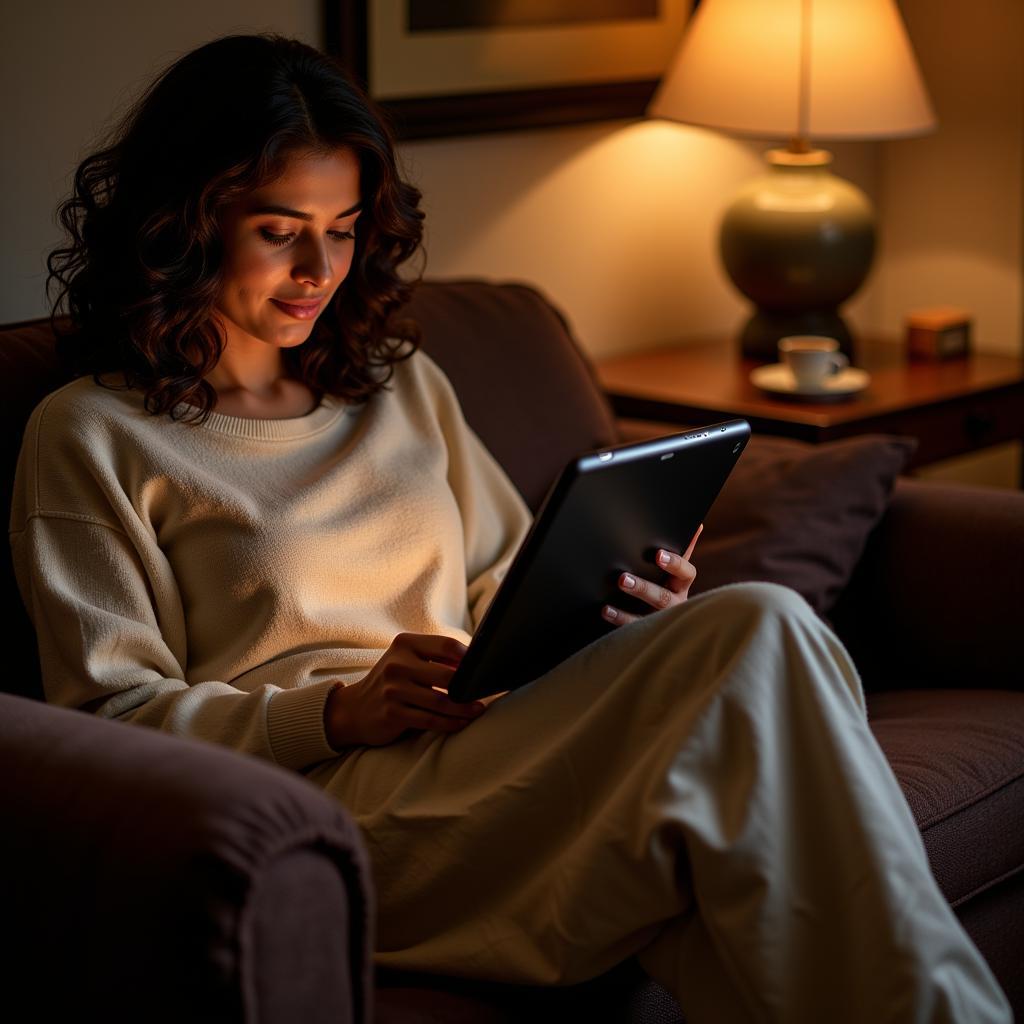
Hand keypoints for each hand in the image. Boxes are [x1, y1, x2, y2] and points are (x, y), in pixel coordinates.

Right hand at [323, 632, 485, 748]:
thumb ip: (436, 658)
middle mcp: (397, 664)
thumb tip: (475, 664)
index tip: (483, 667)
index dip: (468, 657)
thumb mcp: (407, 660)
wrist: (353, 709)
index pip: (446, 645)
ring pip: (440, 701)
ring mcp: (393, 689)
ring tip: (478, 710)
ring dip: (464, 708)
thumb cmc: (392, 682)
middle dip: (469, 686)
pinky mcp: (392, 713)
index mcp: (405, 644)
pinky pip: (429, 719)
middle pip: (446, 675)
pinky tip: (461, 723)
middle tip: (485, 692)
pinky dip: (449, 723)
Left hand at [601, 523, 702, 627]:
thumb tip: (697, 525)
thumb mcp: (675, 573)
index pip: (686, 574)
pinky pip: (632, 627)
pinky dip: (619, 618)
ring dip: (627, 607)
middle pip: (662, 597)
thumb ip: (683, 551)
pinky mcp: (646, 631)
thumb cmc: (668, 586)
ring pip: (647, 616)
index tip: (658, 555)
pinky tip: (606, 609)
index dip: (674, 564)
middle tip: (622, 578)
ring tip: (613, 594)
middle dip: (642, 588)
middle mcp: (674, 604)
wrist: (665, 624)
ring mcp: (660, 620)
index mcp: (681, 586)